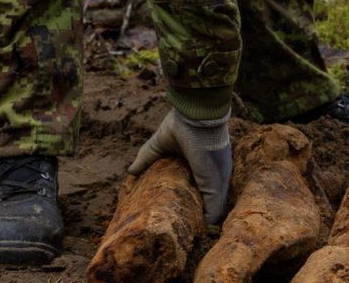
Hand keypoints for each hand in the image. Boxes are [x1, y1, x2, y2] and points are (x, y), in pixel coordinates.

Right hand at [128, 109, 232, 224]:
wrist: (198, 115)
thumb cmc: (182, 124)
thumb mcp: (160, 145)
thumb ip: (146, 159)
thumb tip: (131, 172)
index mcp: (199, 165)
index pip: (192, 189)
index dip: (182, 201)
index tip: (168, 211)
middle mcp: (211, 174)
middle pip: (201, 202)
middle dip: (189, 214)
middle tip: (172, 224)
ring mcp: (216, 181)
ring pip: (210, 211)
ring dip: (197, 222)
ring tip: (181, 232)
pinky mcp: (217, 186)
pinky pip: (214, 213)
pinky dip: (206, 224)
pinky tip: (196, 232)